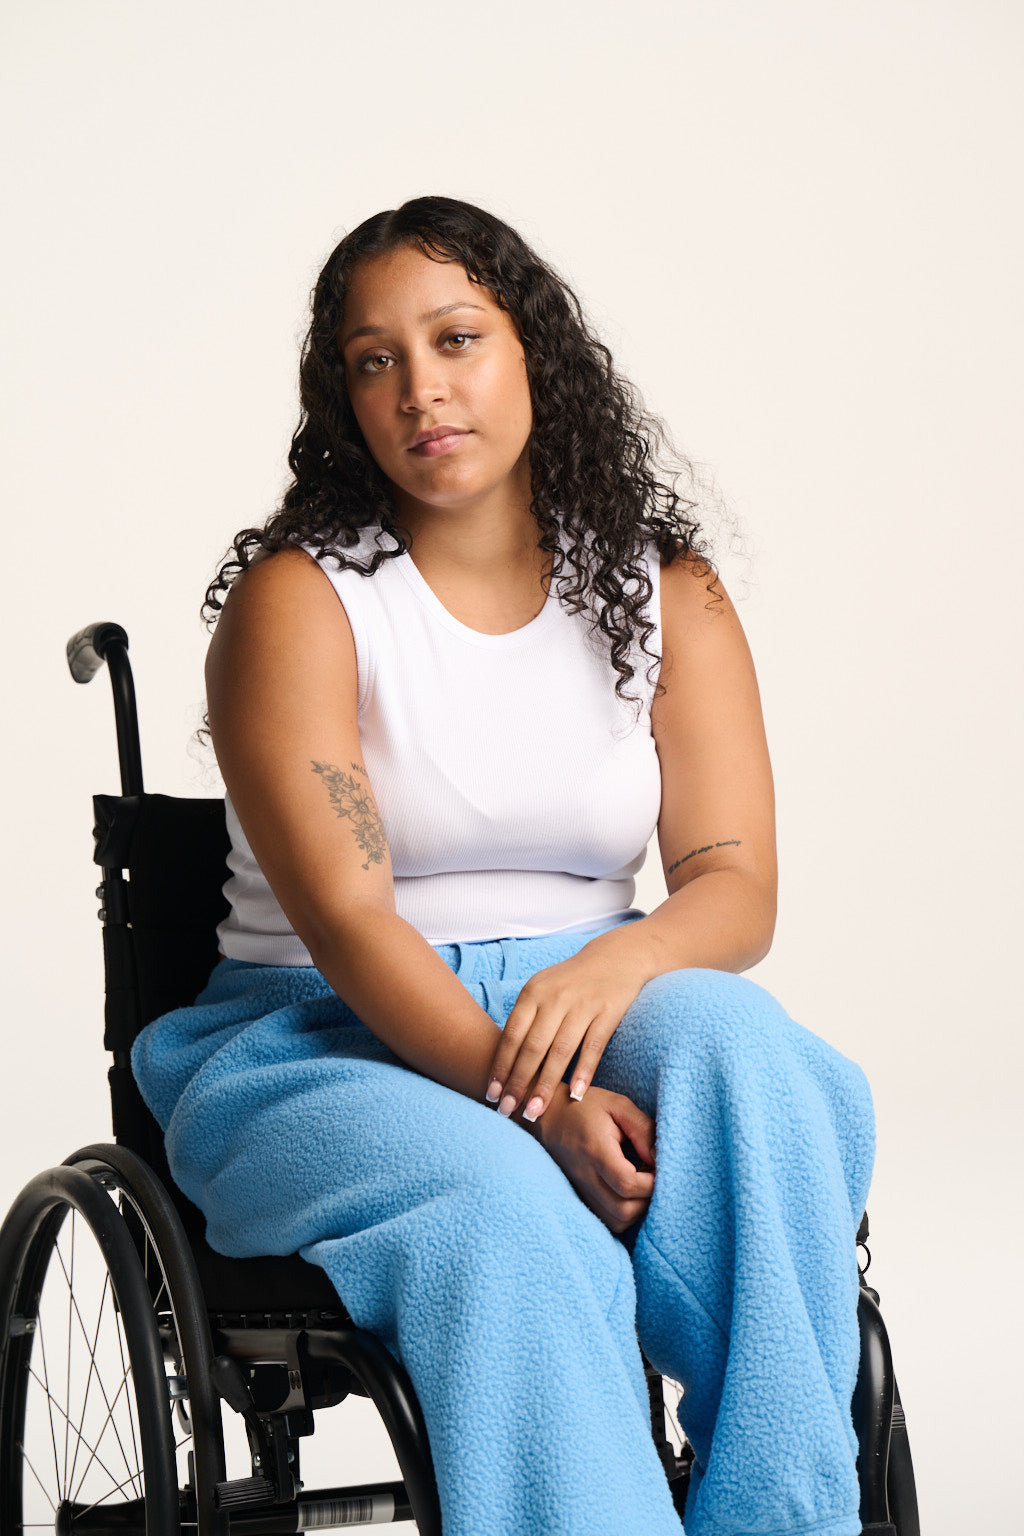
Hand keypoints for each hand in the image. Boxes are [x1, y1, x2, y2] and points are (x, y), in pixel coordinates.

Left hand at [486, 937, 647, 1121]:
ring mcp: (583, 1006)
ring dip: (546, 1085)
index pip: (511, 1036)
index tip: (491, 1094)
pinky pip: (593, 1047)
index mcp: (533, 993)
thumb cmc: (570, 982)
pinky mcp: (608, 1013)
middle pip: (533, 1048)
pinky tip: (575, 1095)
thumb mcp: (542, 989)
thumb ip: (524, 1019)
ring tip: (535, 1111)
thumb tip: (501, 1061)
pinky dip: (583, 1072)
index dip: (500, 1066)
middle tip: (507, 1111)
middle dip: (518, 1082)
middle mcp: (555, 999)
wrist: (615, 958)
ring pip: (561, 1052)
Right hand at [527, 1082, 655, 1234]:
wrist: (547, 1117)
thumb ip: (643, 1130)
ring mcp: (581, 1190)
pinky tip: (629, 1191)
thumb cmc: (585, 1107)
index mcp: (595, 1150)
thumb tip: (661, 1159)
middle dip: (648, 1199)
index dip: (652, 1183)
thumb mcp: (618, 1106)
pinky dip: (624, 1213)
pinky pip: (607, 1220)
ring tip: (642, 1184)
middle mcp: (585, 1176)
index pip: (627, 1183)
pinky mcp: (580, 1197)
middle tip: (654, 1177)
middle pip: (623, 1210)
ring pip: (616, 1221)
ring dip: (637, 1209)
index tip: (660, 1168)